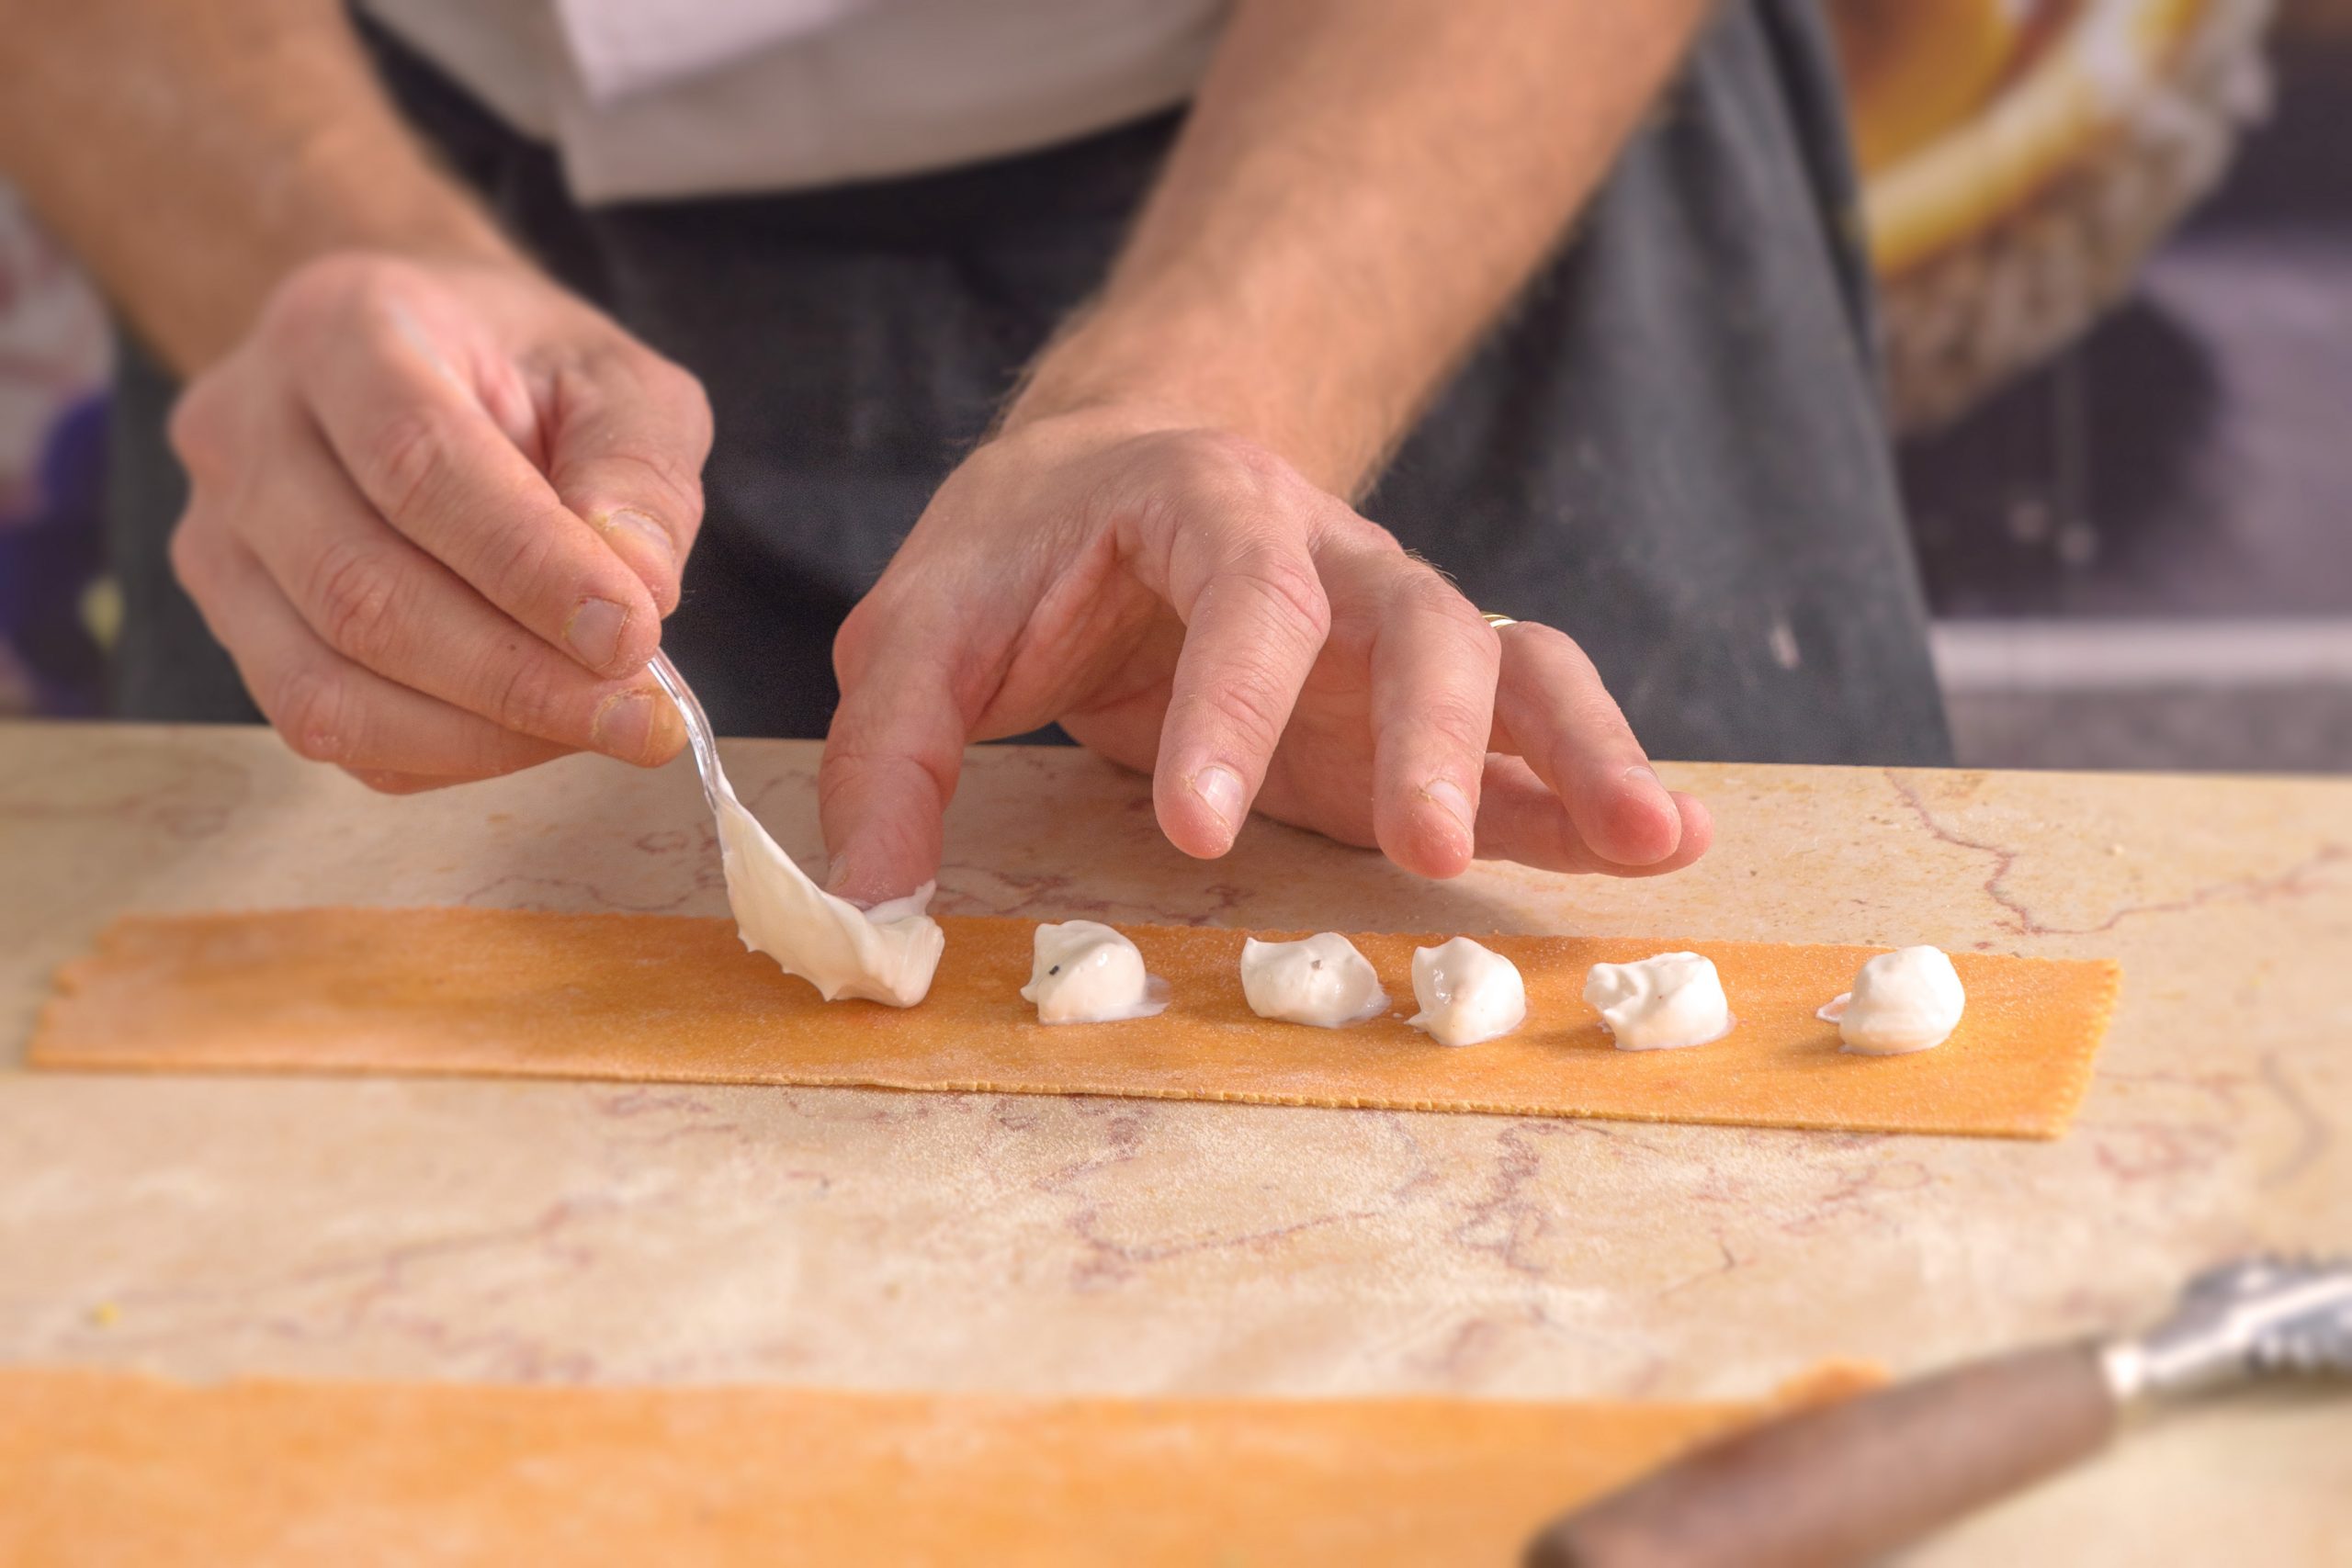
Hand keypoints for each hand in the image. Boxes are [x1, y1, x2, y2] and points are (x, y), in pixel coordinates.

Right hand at [167, 251, 712, 790]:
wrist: (414, 353)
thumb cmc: (524, 368)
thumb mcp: (616, 378)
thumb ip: (638, 468)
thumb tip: (639, 589)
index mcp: (345, 328)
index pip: (417, 466)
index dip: (528, 568)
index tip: (634, 637)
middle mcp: (248, 428)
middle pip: (360, 592)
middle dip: (518, 677)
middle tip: (643, 717)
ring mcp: (216, 531)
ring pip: (323, 684)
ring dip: (480, 732)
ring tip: (600, 726)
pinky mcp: (228, 616)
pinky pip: (321, 725)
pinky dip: (439, 752)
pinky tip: (530, 731)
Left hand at [819, 405, 1710, 900]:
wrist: (1109, 479)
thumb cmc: (1020, 552)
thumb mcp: (924, 629)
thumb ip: (893, 752)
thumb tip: (867, 911)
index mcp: (1204, 506)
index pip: (1241, 593)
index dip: (1231, 704)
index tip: (1194, 828)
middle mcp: (1330, 556)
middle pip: (1420, 619)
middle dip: (1434, 737)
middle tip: (1424, 851)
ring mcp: (1389, 631)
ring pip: (1513, 663)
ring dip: (1578, 751)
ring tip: (1652, 840)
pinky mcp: (1411, 710)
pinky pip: (1522, 734)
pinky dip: (1584, 788)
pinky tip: (1654, 846)